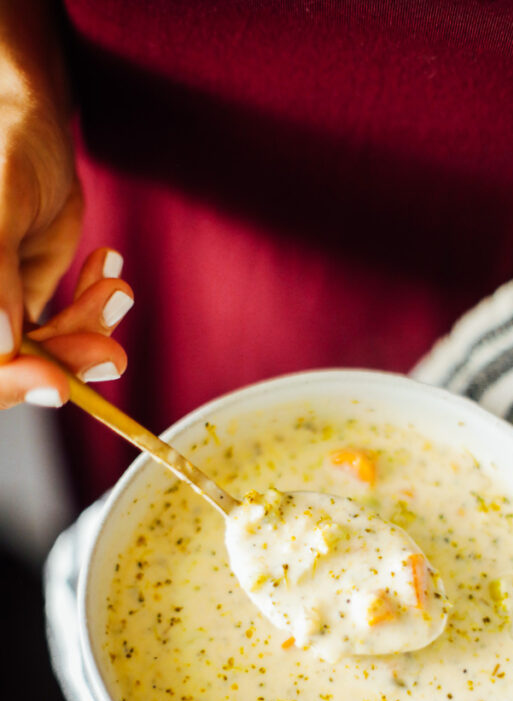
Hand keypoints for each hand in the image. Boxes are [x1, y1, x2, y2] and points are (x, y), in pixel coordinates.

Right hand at [0, 3, 130, 399]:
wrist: (29, 120)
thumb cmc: (4, 142)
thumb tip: (0, 345)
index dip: (8, 381)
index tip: (56, 384)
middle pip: (9, 366)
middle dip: (64, 359)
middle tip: (113, 353)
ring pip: (42, 355)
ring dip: (88, 331)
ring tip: (117, 289)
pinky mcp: (20, 306)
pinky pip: (63, 331)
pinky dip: (93, 311)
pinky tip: (107, 270)